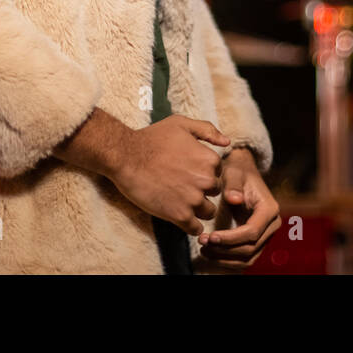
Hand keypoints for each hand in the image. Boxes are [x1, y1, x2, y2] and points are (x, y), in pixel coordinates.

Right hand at [108, 116, 227, 235]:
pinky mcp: (180, 215)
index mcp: (209, 159)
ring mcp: (194, 199)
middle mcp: (206, 180)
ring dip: (197, 209)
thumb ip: (207, 130)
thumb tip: (227, 142)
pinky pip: (195, 228)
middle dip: (202, 190)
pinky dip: (191, 226)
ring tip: (179, 200)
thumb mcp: (181, 124)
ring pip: (208, 212)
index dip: (204, 173)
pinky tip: (180, 217)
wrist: (126, 156)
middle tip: (182, 185)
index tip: (188, 172)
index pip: (218, 173)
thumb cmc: (151, 138)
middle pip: (215, 192)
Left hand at [196, 147, 280, 270]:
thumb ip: (234, 185)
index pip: (252, 231)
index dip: (231, 238)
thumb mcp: (234, 173)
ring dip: (225, 259)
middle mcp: (272, 224)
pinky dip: (228, 260)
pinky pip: (245, 258)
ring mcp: (266, 235)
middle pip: (250, 248)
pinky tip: (210, 254)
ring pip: (248, 258)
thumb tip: (234, 199)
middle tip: (202, 243)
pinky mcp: (256, 241)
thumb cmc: (237, 171)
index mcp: (269, 208)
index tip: (211, 237)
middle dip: (224, 249)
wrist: (243, 173)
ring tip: (203, 250)